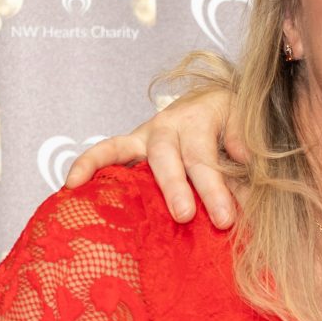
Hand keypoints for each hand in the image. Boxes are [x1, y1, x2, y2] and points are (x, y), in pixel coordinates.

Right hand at [61, 88, 244, 228]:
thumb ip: (247, 153)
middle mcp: (171, 124)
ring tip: (104, 203)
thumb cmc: (237, 124)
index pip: (206, 159)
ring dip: (118, 175)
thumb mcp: (250, 131)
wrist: (220, 101)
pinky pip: (106, 151)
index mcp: (203, 119)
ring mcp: (147, 134)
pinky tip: (71, 185)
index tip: (224, 219)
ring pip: (129, 151)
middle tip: (184, 216)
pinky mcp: (133, 143)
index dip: (214, 190)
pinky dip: (88, 164)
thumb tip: (247, 163)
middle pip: (170, 157)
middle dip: (175, 187)